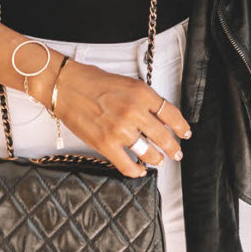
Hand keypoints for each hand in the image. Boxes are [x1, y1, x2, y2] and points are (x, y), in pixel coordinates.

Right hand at [31, 59, 191, 177]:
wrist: (66, 86)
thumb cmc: (92, 81)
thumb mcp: (127, 83)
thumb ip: (143, 99)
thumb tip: (158, 116)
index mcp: (141, 93)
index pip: (171, 113)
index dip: (181, 126)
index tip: (184, 133)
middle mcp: (134, 112)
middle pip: (163, 136)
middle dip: (173, 148)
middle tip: (177, 153)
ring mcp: (120, 130)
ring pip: (148, 152)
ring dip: (156, 159)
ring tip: (159, 160)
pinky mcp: (106, 144)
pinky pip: (127, 165)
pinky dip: (136, 170)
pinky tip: (140, 169)